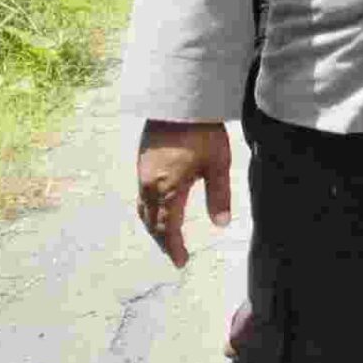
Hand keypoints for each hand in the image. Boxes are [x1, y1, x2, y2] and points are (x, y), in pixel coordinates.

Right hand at [135, 119, 231, 268]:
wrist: (180, 100)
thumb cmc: (202, 132)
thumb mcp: (218, 164)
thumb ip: (219, 195)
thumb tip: (221, 225)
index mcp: (166, 189)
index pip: (167, 228)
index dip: (174, 247)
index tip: (182, 262)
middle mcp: (148, 185)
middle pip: (151, 222)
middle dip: (162, 241)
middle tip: (174, 254)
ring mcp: (142, 173)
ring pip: (143, 209)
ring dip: (153, 226)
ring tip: (166, 237)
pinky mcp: (142, 162)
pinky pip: (141, 196)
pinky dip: (149, 210)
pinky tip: (159, 209)